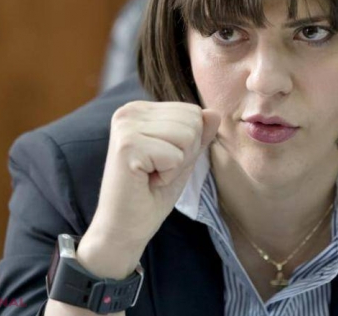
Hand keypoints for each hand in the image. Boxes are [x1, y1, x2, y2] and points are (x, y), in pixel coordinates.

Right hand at [82, 101, 220, 259]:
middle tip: (157, 171)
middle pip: (192, 121)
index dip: (189, 144)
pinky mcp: (127, 146)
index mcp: (140, 109)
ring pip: (187, 136)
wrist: (123, 229)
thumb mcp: (183, 159)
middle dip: (185, 153)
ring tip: (152, 175)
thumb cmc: (151, 194)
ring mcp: (126, 127)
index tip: (162, 161)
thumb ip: (199, 135)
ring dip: (176, 165)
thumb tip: (214, 113)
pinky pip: (176, 156)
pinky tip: (147, 182)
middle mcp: (129, 111)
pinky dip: (168, 176)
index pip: (192, 111)